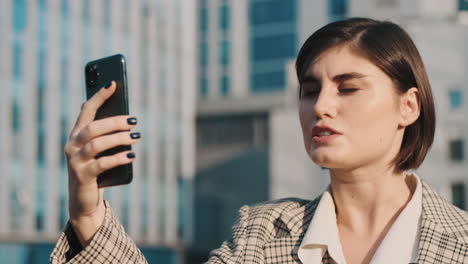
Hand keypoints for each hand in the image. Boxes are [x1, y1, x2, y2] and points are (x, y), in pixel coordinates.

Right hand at [64, 81, 139, 245]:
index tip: (113, 83)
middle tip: (134, 121)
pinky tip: (131, 155)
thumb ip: (105, 133)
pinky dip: (118, 158)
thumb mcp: (99, 149)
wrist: (84, 200)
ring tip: (136, 136)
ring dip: (118, 138)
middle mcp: (72, 145)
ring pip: (97, 144)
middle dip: (114, 121)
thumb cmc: (96, 169)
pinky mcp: (82, 176)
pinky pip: (102, 164)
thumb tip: (122, 114)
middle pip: (93, 127)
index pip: (86, 110)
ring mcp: (75, 161)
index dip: (99, 96)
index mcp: (76, 134)